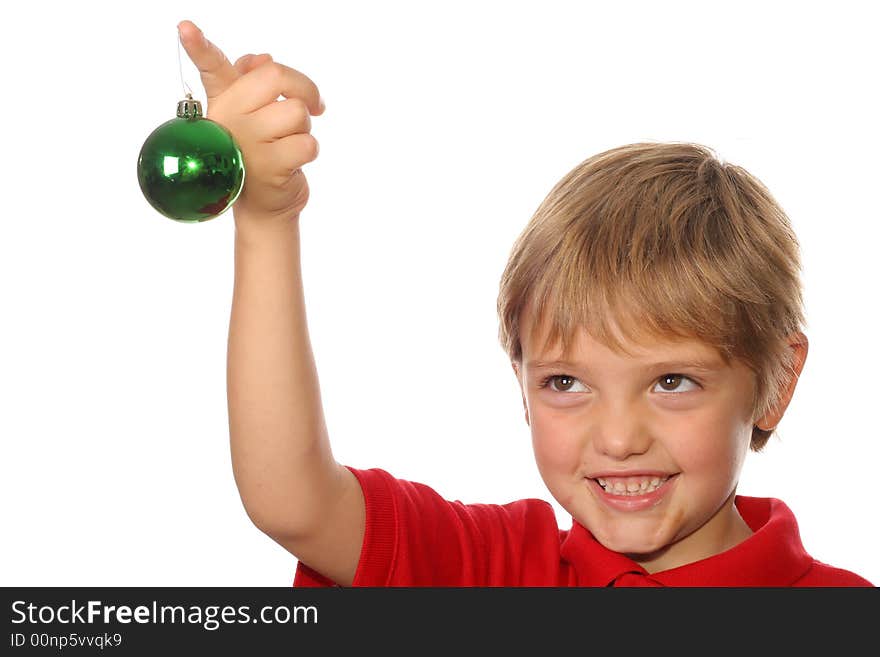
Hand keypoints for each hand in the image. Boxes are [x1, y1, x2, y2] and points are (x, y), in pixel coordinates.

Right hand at [177, 19, 324, 222]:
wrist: (262, 206)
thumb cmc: (259, 154)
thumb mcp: (253, 117)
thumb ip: (254, 82)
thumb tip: (263, 58)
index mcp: (224, 100)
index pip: (211, 66)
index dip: (199, 46)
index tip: (186, 28)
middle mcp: (230, 118)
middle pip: (276, 76)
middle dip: (305, 88)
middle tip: (315, 104)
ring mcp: (248, 143)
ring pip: (296, 112)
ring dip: (305, 127)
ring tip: (288, 142)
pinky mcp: (270, 167)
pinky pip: (307, 143)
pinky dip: (309, 151)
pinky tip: (293, 162)